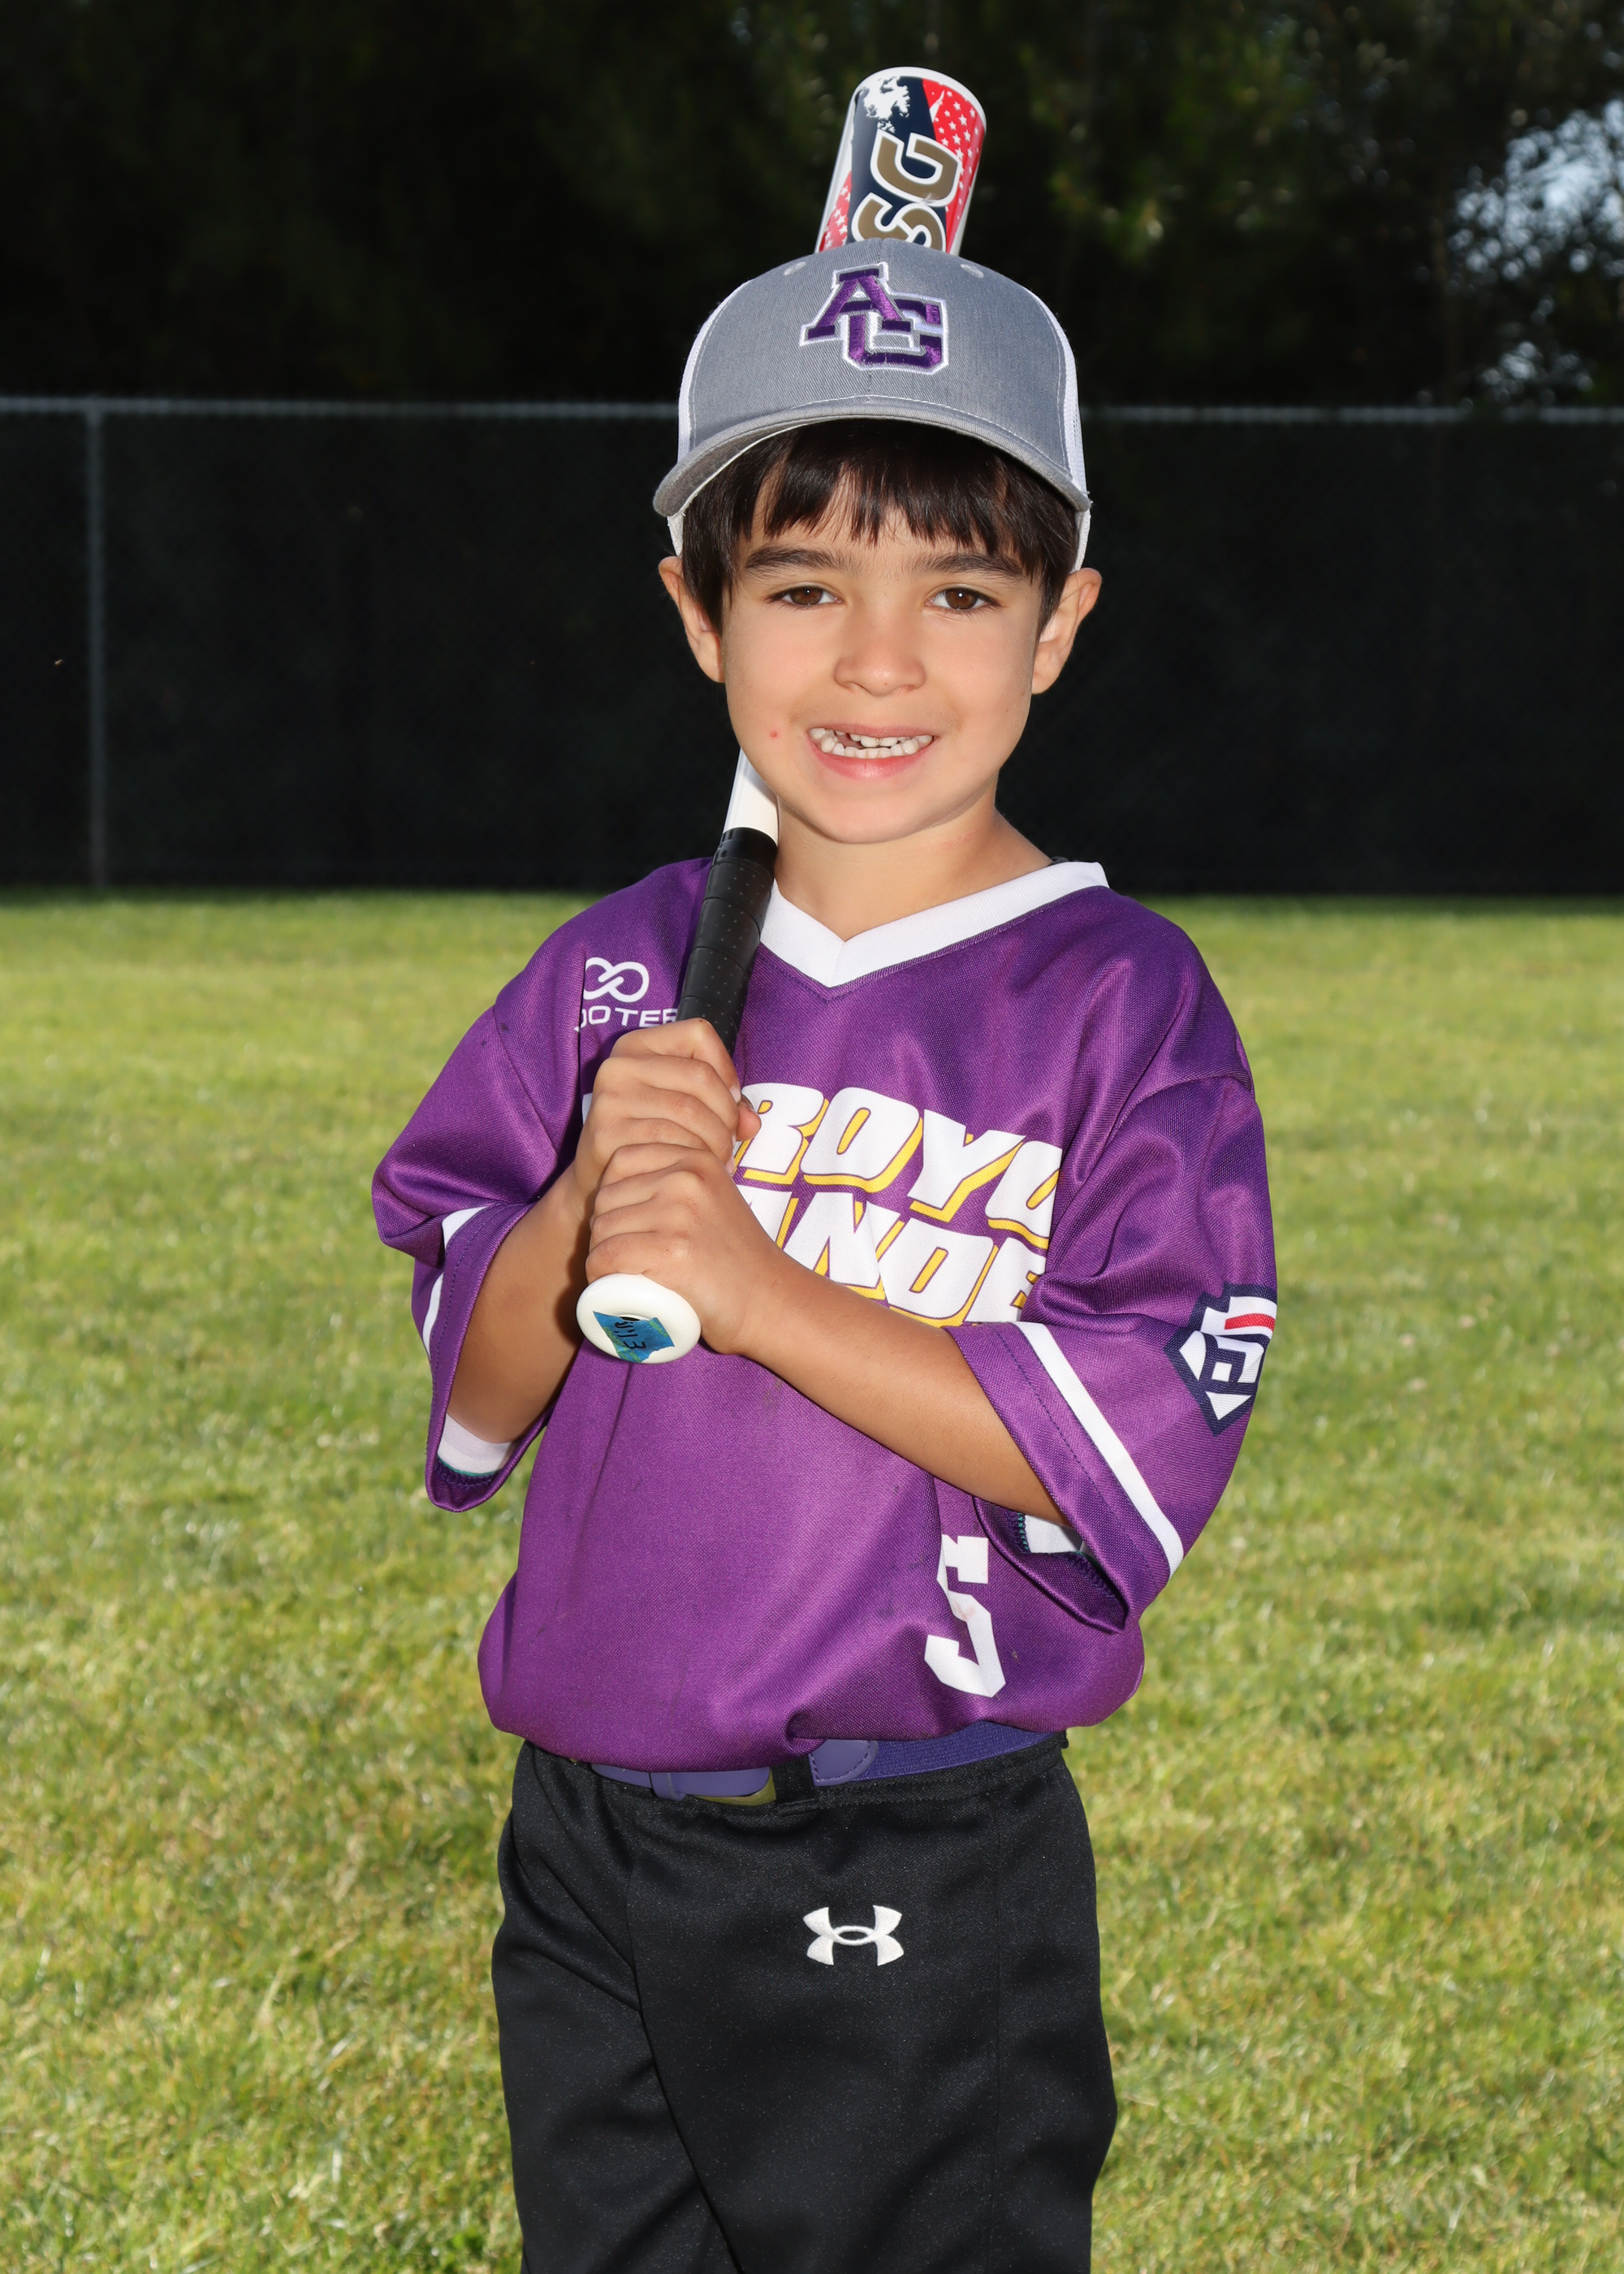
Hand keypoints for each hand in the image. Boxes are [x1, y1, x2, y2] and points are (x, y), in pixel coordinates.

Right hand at [570, 1021, 760, 1221]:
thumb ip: (723, 1102)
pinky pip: (670, 1142)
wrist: (601, 1180)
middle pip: (700, 1075)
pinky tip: (697, 1170)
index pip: (698, 1033)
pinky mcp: (607, 1134)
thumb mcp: (681, 1104)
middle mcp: (618, 1066)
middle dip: (727, 1114)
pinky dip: (694, 1159)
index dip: (726, 1068)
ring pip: (690, 1112)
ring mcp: (610, 1099)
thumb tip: (752, 1123)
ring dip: (717, 1142)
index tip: (730, 1100)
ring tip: (720, 1160)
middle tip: (731, 1142)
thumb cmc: (650, 1136)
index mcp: (636, 1045)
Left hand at [584, 1139, 785, 1355]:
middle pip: (606, 1195)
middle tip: (623, 1256)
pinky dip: (599, 1272)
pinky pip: (608, 1255)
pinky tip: (608, 1282)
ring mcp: (680, 1214)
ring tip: (620, 1271)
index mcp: (696, 1158)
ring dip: (600, 1254)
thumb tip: (631, 1174)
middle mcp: (687, 1178)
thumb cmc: (736, 1258)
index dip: (613, 1195)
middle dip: (604, 1228)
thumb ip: (688, 1179)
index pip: (621, 1160)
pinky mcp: (672, 1251)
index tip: (627, 1224)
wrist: (769, 1302)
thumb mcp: (716, 1198)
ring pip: (602, 1227)